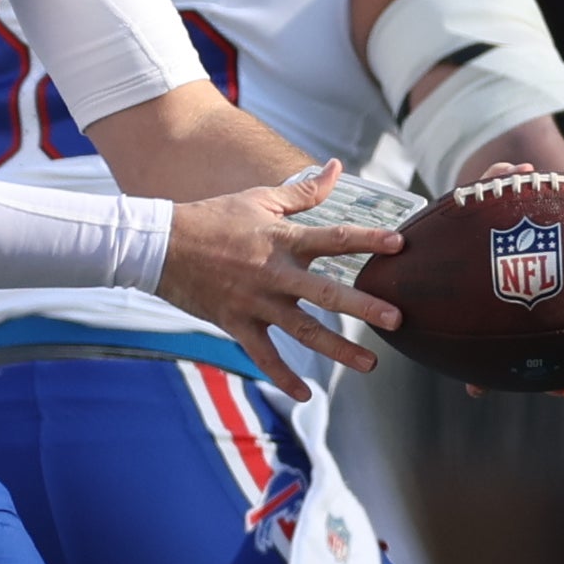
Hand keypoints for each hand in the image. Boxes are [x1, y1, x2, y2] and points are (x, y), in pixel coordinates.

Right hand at [156, 161, 404, 402]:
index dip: (369, 240)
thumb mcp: (260, 199)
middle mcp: (274, 273)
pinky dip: (284, 377)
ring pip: (304, 331)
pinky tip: (306, 394)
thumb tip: (339, 168)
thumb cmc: (214, 219)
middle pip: (326, 292)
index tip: (401, 245)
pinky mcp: (237, 324)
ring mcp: (256, 302)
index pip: (334, 239)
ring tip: (371, 364)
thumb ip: (305, 192)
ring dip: (339, 349)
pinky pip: (264, 356)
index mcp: (283, 239)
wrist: (161, 245)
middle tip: (397, 319)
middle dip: (364, 307)